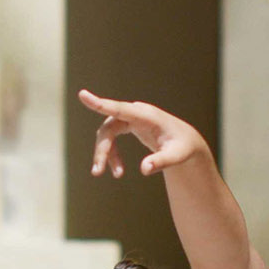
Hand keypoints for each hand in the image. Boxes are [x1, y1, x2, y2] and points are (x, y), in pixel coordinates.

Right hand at [79, 90, 207, 178]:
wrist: (185, 143)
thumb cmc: (183, 148)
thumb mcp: (177, 157)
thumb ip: (162, 162)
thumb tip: (144, 170)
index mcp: (147, 116)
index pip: (120, 108)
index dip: (101, 103)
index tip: (82, 94)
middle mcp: (136, 112)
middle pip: (109, 127)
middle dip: (102, 149)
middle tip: (97, 173)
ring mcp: (131, 117)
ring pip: (107, 133)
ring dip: (106, 154)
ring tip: (117, 174)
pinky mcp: (128, 123)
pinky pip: (111, 136)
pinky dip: (111, 154)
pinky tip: (118, 170)